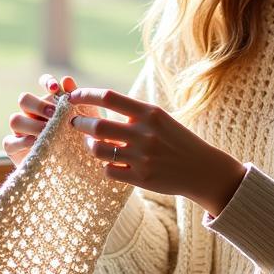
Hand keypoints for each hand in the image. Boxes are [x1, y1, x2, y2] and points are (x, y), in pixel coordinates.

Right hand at [2, 72, 77, 165]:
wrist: (76, 166)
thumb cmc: (81, 138)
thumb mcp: (85, 119)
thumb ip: (76, 99)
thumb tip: (66, 79)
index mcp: (51, 101)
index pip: (44, 83)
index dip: (47, 82)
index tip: (56, 89)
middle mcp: (33, 113)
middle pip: (24, 99)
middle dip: (38, 105)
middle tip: (54, 114)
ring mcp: (22, 130)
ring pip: (15, 119)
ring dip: (31, 124)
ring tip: (47, 131)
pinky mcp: (14, 148)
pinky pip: (9, 141)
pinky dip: (22, 141)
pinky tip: (35, 142)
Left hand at [68, 86, 245, 215]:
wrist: (201, 168)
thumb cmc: (176, 140)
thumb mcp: (159, 118)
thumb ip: (133, 113)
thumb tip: (96, 106)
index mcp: (149, 113)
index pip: (109, 97)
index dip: (86, 95)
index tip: (71, 97)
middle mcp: (145, 133)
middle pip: (98, 126)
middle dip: (79, 124)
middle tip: (74, 122)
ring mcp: (143, 157)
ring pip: (99, 150)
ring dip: (91, 146)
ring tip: (92, 143)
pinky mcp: (141, 178)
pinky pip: (109, 171)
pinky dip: (106, 166)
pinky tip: (113, 163)